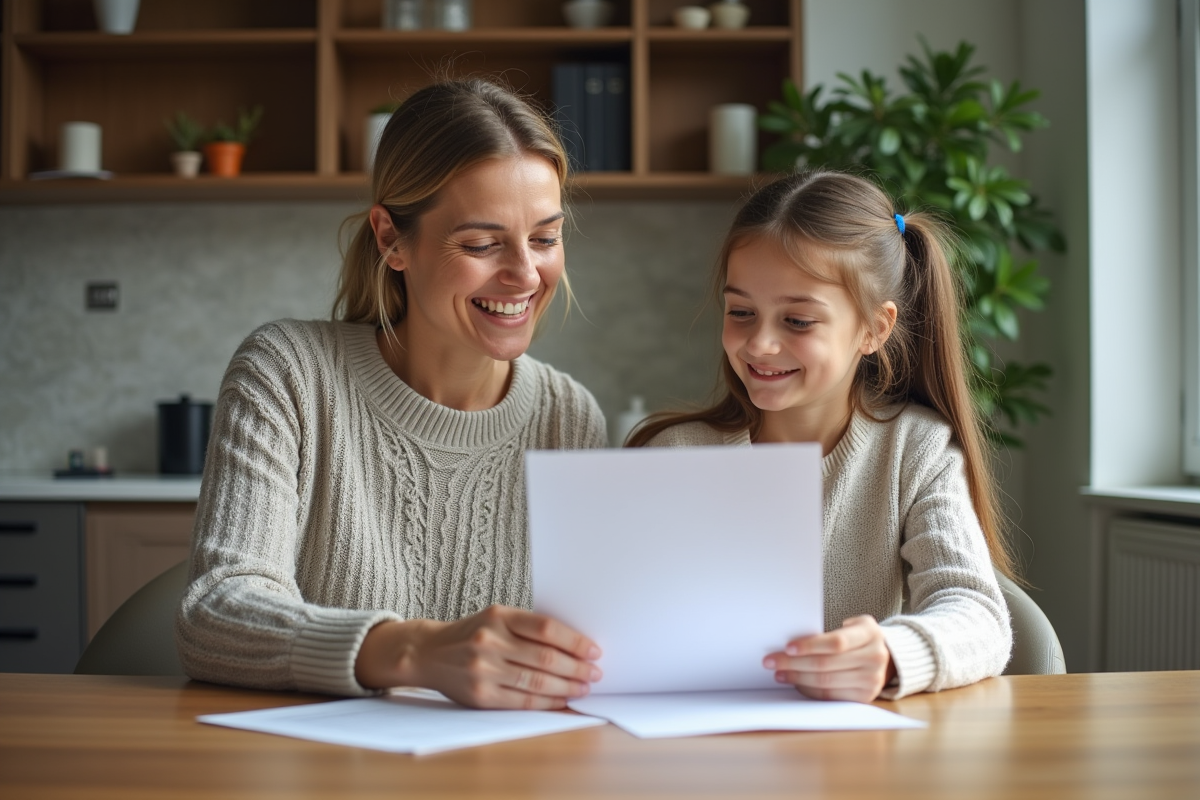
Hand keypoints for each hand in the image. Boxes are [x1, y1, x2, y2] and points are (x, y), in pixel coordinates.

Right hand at [355, 605, 601, 708]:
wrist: (429, 652)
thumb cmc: (472, 633)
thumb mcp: (497, 618)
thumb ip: (529, 628)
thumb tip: (575, 646)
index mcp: (498, 616)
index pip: (546, 629)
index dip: (575, 641)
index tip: (594, 651)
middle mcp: (490, 642)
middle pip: (545, 658)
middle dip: (576, 668)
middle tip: (595, 673)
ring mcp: (484, 670)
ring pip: (536, 682)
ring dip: (566, 687)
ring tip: (583, 688)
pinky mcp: (480, 695)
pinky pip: (522, 701)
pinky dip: (547, 703)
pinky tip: (562, 701)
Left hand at [763, 615, 893, 701]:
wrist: (885, 655)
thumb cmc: (858, 636)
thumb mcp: (852, 625)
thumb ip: (829, 632)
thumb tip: (791, 644)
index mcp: (870, 634)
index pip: (836, 643)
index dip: (810, 646)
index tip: (787, 647)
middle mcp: (874, 658)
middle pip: (826, 664)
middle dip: (794, 663)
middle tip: (771, 661)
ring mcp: (872, 680)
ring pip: (825, 682)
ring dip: (797, 678)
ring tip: (779, 673)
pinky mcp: (865, 697)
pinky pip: (830, 696)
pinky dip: (809, 689)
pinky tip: (796, 682)